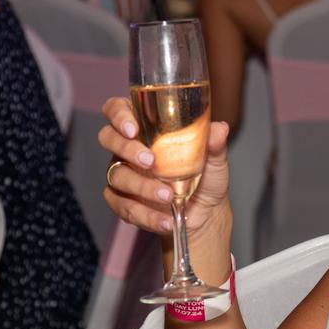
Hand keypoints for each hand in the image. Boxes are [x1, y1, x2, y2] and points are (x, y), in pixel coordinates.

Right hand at [98, 96, 231, 241]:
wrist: (206, 213)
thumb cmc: (206, 176)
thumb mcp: (214, 159)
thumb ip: (214, 144)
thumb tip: (220, 129)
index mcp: (146, 128)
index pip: (118, 109)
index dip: (119, 115)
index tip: (134, 128)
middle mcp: (129, 149)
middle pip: (108, 137)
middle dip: (127, 149)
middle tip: (151, 162)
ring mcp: (123, 174)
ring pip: (116, 175)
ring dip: (142, 187)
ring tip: (168, 197)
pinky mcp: (123, 201)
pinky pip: (122, 206)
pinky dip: (145, 215)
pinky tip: (165, 220)